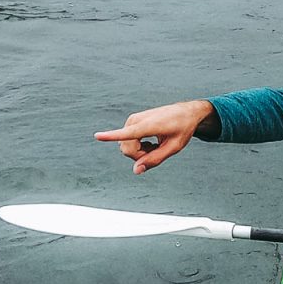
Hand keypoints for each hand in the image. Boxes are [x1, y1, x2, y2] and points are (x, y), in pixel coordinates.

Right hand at [94, 100, 216, 173]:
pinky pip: (127, 141)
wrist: (186, 112)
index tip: (97, 136)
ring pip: (126, 146)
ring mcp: (132, 120)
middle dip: (138, 157)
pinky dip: (138, 146)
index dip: (111, 136)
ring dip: (139, 151)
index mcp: (149, 126)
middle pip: (127, 149)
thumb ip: (155, 159)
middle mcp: (136, 121)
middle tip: (156, 152)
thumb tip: (136, 170)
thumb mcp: (174, 148)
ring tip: (155, 145)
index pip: (128, 133)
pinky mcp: (131, 121)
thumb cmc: (182, 129)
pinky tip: (150, 142)